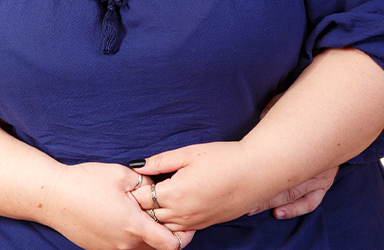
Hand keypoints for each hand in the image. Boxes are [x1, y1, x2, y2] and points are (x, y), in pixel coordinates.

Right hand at [44, 162, 194, 249]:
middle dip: (169, 234)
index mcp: (134, 226)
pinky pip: (125, 247)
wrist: (53, 197)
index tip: (190, 221)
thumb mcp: (122, 174)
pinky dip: (133, 236)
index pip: (171, 245)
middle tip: (171, 213)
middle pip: (158, 249)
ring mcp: (111, 249)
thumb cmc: (87, 182)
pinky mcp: (101, 249)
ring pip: (142, 249)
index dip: (185, 235)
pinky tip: (128, 215)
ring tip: (149, 213)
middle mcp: (125, 244)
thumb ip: (147, 184)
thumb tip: (159, 189)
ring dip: (150, 235)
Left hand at [130, 142, 266, 231]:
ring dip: (154, 217)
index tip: (130, 181)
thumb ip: (161, 161)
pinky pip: (179, 230)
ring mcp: (194, 222)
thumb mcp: (189, 153)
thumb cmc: (223, 158)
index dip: (134, 189)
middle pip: (149, 216)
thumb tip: (138, 166)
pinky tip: (171, 208)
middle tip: (135, 192)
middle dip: (140, 205)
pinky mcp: (204, 225)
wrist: (254, 173)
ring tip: (152, 200)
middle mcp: (182, 213)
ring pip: (163, 227)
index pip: (142, 198)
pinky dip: (170, 223)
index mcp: (175, 193)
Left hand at [253, 92, 337, 216]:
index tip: (240, 180)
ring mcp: (321, 177)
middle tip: (242, 202)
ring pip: (293, 196)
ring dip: (272, 203)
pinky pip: (311, 202)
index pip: (276, 166)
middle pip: (282, 185)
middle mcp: (313, 166)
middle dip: (260, 195)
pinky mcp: (325, 182)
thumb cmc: (311, 108)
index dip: (257, 176)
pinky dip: (295, 209)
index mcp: (302, 147)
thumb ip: (275, 109)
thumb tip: (261, 118)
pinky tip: (279, 213)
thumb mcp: (290, 101)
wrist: (341, 113)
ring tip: (253, 209)